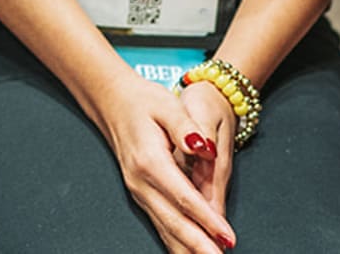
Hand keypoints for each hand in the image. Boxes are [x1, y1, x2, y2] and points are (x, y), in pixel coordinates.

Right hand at [83, 71, 237, 253]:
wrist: (112, 101)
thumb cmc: (143, 101)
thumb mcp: (167, 105)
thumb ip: (186, 127)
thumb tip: (204, 148)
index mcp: (150, 161)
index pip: (184, 197)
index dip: (207, 219)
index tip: (227, 236)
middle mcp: (141, 182)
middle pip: (174, 221)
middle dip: (198, 245)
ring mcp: (138, 190)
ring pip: (165, 228)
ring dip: (187, 248)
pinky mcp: (140, 194)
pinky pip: (160, 224)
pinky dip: (175, 242)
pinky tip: (187, 252)